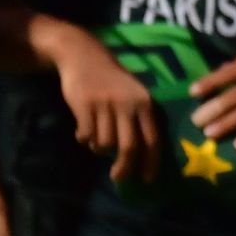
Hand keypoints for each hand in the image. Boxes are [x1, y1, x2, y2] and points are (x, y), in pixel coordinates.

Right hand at [54, 34, 160, 181]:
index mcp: (145, 103)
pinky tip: (83, 133)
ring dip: (99, 149)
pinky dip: (84, 140)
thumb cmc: (113, 80)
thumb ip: (139, 120)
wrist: (84, 56)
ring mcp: (106, 105)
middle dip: (125, 167)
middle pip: (129, 147)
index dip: (151, 162)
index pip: (152, 139)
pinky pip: (86, 136)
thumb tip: (142, 155)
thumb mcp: (134, 95)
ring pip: (104, 144)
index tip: (147, 179)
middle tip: (119, 177)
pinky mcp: (84, 105)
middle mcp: (128, 105)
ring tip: (96, 140)